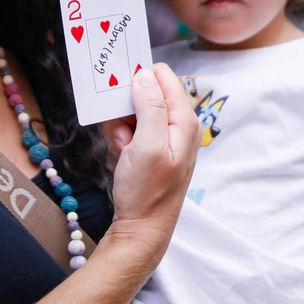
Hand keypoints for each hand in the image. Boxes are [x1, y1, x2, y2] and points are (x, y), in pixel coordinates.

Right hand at [104, 64, 198, 264]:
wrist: (141, 228)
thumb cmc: (147, 191)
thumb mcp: (147, 144)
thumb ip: (150, 106)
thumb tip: (144, 75)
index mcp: (185, 120)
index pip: (164, 78)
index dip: (141, 76)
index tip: (119, 82)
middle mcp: (179, 126)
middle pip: (150, 93)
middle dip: (128, 105)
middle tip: (122, 126)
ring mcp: (166, 137)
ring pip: (137, 111)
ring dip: (123, 123)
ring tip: (124, 144)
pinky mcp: (153, 148)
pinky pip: (134, 128)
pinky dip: (123, 137)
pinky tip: (123, 152)